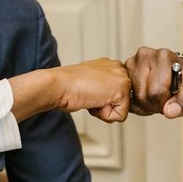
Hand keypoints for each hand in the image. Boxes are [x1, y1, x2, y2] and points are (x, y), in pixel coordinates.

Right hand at [10, 58, 130, 123]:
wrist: (59, 85)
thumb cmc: (68, 86)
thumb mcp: (90, 82)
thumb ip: (102, 88)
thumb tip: (108, 99)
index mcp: (111, 65)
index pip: (118, 94)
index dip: (102, 100)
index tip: (88, 90)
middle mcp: (119, 68)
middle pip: (122, 102)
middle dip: (105, 105)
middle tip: (89, 94)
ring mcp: (123, 78)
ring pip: (121, 109)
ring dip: (104, 110)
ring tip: (91, 96)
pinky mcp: (123, 90)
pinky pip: (120, 116)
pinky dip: (104, 115)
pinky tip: (93, 101)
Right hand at [124, 46, 182, 117]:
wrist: (181, 77)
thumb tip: (170, 111)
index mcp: (164, 56)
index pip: (156, 92)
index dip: (165, 102)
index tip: (174, 97)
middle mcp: (145, 55)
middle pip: (143, 95)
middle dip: (155, 103)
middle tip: (166, 98)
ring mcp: (132, 62)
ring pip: (133, 97)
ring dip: (146, 104)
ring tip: (158, 96)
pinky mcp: (124, 71)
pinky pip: (126, 97)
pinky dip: (137, 102)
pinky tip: (148, 96)